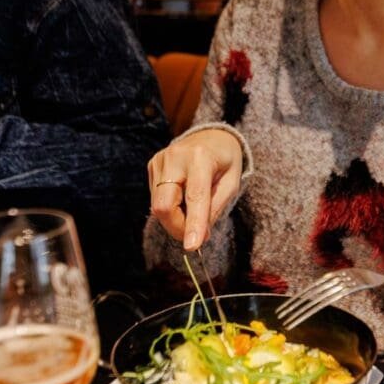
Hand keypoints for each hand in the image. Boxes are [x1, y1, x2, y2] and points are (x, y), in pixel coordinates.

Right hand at [148, 129, 242, 250]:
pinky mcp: (152, 165)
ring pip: (157, 205)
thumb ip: (216, 207)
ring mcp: (160, 160)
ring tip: (193, 212)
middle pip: (165, 205)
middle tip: (196, 237)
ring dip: (175, 220)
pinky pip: (156, 198)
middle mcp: (176, 156)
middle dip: (178, 228)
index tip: (192, 247)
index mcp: (200, 157)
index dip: (193, 223)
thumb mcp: (231, 182)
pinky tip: (183, 199)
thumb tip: (199, 235)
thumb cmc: (225, 160)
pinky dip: (170, 208)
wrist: (211, 136)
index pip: (195, 196)